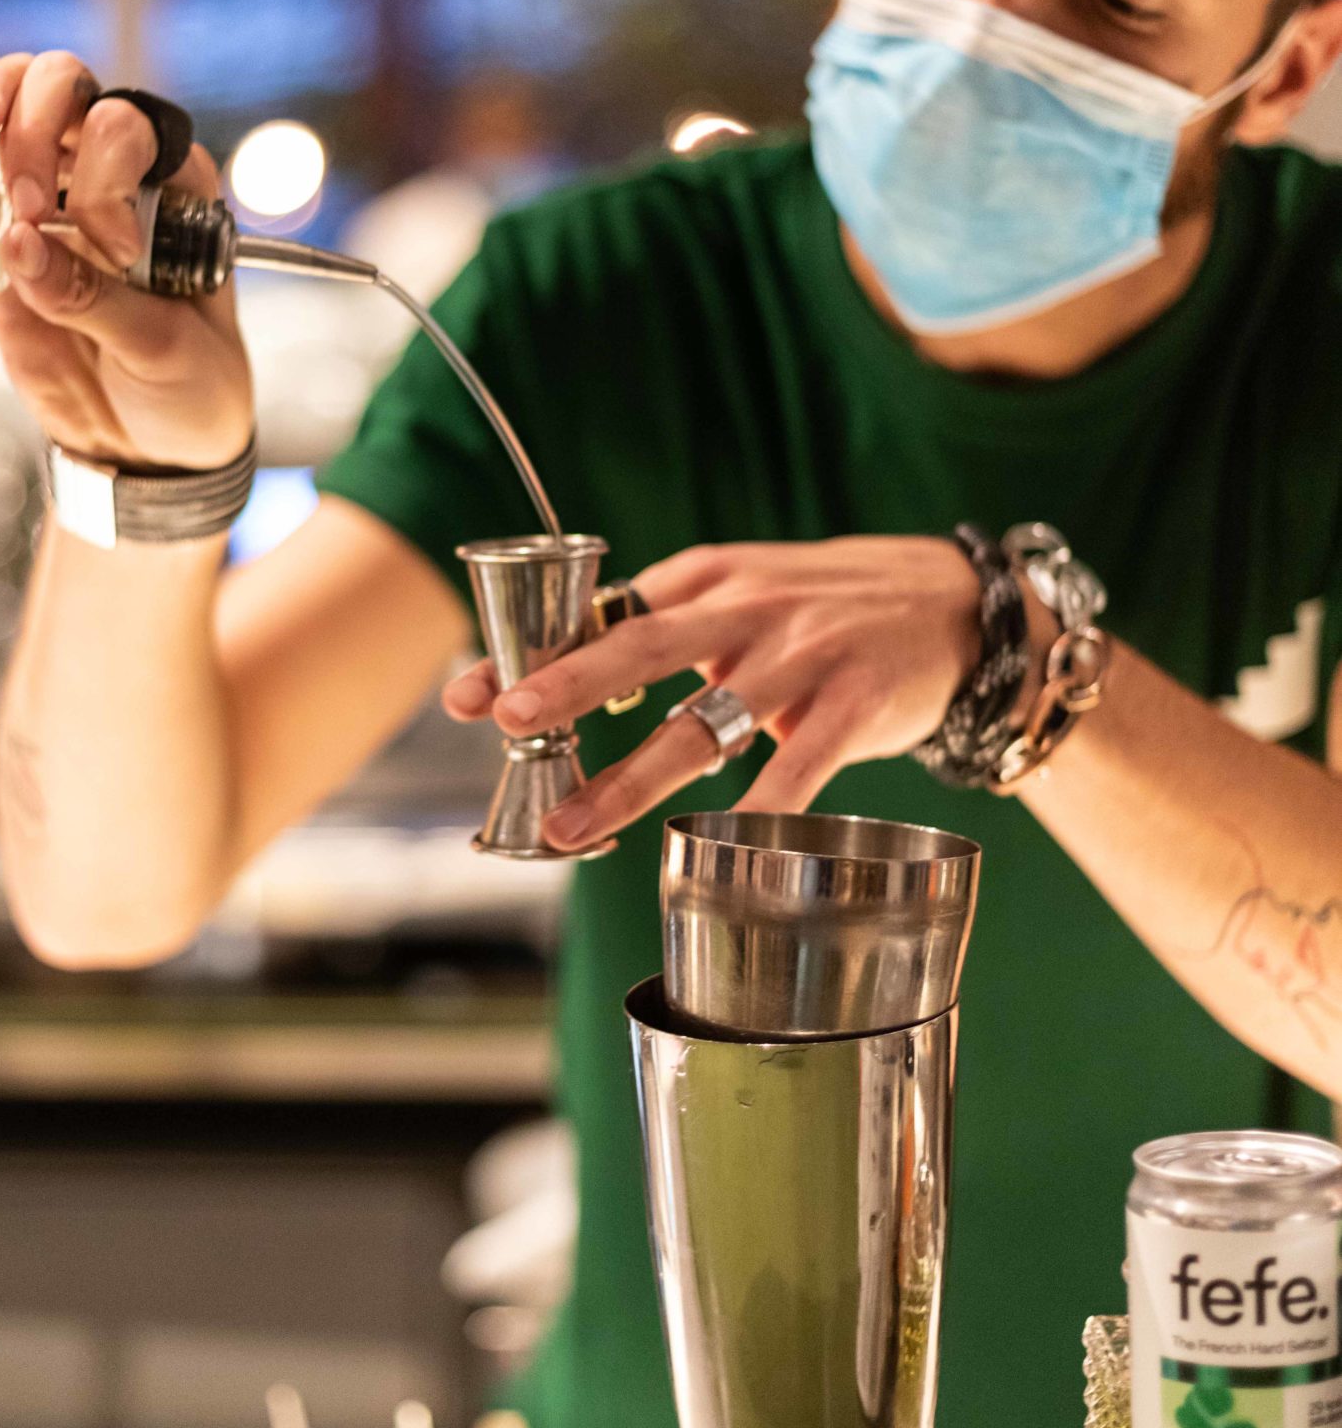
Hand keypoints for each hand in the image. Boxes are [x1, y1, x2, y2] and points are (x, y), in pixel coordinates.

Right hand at [0, 3, 252, 473]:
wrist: (150, 446)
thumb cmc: (186, 389)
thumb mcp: (163, 352)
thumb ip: (95, 299)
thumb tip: (19, 244)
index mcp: (175, 187)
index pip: (129, 131)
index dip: (105, 173)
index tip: (105, 246)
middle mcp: (114, 173)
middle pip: (70, 92)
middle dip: (39, 127)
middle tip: (27, 199)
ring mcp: (53, 192)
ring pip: (15, 107)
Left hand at [442, 536, 984, 850]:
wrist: (960, 608)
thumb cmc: (832, 608)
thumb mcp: (747, 592)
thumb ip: (670, 626)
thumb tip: (572, 677)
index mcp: (709, 580)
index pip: (607, 612)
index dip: (535, 651)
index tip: (467, 693)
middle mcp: (748, 611)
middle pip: (642, 648)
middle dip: (568, 687)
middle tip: (504, 723)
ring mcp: (803, 658)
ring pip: (704, 723)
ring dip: (633, 778)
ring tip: (574, 826)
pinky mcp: (856, 705)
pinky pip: (799, 767)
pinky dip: (759, 810)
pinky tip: (721, 848)